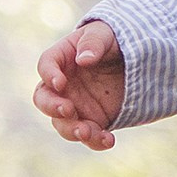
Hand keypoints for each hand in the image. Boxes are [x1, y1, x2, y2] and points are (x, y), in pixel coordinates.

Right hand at [34, 19, 126, 150]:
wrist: (133, 60)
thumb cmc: (112, 40)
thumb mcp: (104, 34)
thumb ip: (93, 44)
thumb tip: (84, 60)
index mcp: (62, 59)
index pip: (46, 66)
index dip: (49, 75)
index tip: (61, 82)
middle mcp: (63, 86)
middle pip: (44, 100)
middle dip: (52, 107)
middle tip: (68, 109)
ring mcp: (75, 105)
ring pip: (63, 124)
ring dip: (73, 130)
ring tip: (88, 132)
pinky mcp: (93, 121)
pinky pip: (89, 136)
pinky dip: (96, 141)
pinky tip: (109, 140)